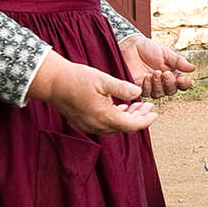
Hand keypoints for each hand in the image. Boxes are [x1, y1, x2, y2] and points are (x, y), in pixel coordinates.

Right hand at [28, 53, 157, 132]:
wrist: (52, 82)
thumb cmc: (76, 78)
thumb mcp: (103, 79)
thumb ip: (122, 87)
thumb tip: (138, 92)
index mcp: (105, 116)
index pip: (132, 125)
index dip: (146, 120)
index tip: (155, 113)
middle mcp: (97, 126)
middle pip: (125, 128)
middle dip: (139, 118)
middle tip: (148, 107)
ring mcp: (89, 126)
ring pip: (115, 127)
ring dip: (128, 118)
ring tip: (137, 105)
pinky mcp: (83, 123)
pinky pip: (105, 125)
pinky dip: (116, 118)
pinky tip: (121, 107)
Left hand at [120, 33, 195, 98]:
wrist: (130, 46)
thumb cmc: (148, 48)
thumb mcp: (165, 53)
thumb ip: (178, 61)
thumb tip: (192, 68)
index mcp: (172, 73)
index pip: (181, 84)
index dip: (183, 84)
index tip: (182, 79)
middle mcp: (162, 82)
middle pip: (171, 91)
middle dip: (169, 83)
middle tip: (166, 74)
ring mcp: (150, 86)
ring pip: (159, 94)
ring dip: (159, 85)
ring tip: (155, 73)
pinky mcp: (139, 87)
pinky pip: (146, 93)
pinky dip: (148, 86)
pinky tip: (146, 77)